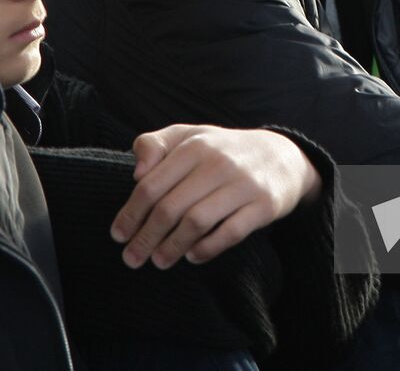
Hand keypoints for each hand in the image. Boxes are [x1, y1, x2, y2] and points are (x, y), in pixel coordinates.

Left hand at [109, 124, 322, 269]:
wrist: (282, 156)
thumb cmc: (221, 150)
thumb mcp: (188, 136)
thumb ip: (154, 145)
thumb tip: (136, 174)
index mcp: (194, 146)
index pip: (151, 185)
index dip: (131, 214)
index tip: (118, 235)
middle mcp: (218, 163)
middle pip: (170, 208)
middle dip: (146, 237)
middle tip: (132, 259)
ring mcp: (243, 185)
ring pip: (197, 222)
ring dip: (172, 247)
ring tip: (159, 262)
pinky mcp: (264, 205)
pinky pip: (230, 233)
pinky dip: (207, 248)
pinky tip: (192, 256)